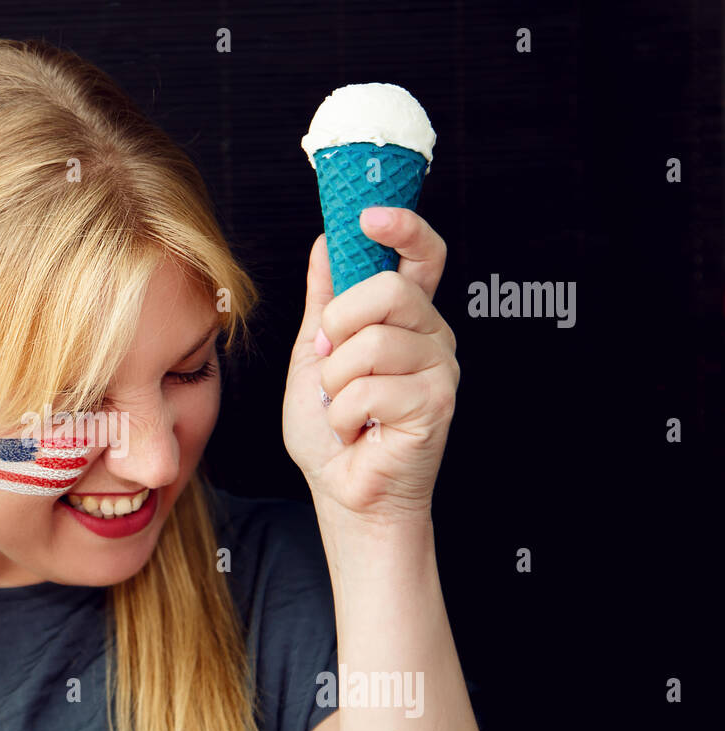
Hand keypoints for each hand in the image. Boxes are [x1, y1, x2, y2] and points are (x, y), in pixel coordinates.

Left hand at [283, 208, 459, 528]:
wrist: (343, 493)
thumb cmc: (331, 433)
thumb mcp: (312, 356)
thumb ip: (323, 301)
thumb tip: (325, 243)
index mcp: (403, 319)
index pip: (421, 255)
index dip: (402, 228)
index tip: (368, 216)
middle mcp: (430, 336)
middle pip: (388, 290)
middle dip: (339, 326)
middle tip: (328, 360)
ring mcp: (439, 368)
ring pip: (373, 342)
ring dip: (336, 381)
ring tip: (343, 407)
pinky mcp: (437, 403)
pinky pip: (370, 388)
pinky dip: (343, 414)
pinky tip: (356, 431)